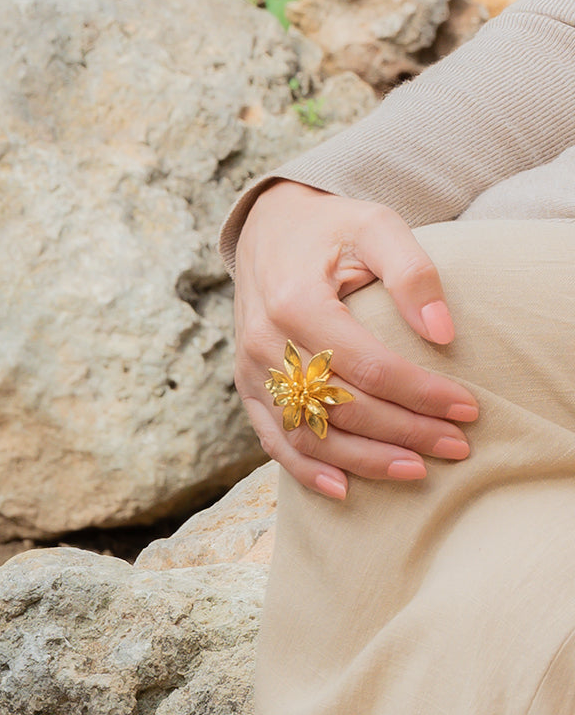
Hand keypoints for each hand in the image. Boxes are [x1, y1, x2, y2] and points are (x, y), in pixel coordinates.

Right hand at [233, 181, 477, 499]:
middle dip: (404, 432)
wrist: (266, 230)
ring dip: (363, 460)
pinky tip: (344, 488)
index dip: (420, 393)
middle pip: (341, 406)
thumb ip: (412, 273)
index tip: (467, 408)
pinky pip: (274, 441)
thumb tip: (444, 334)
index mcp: (295, 302)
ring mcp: (251, 371)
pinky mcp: (247, 388)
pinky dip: (306, 470)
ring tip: (414, 470)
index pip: (368, 365)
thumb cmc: (329, 229)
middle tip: (456, 445)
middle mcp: (265, 343)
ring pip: (308, 434)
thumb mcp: (376, 226)